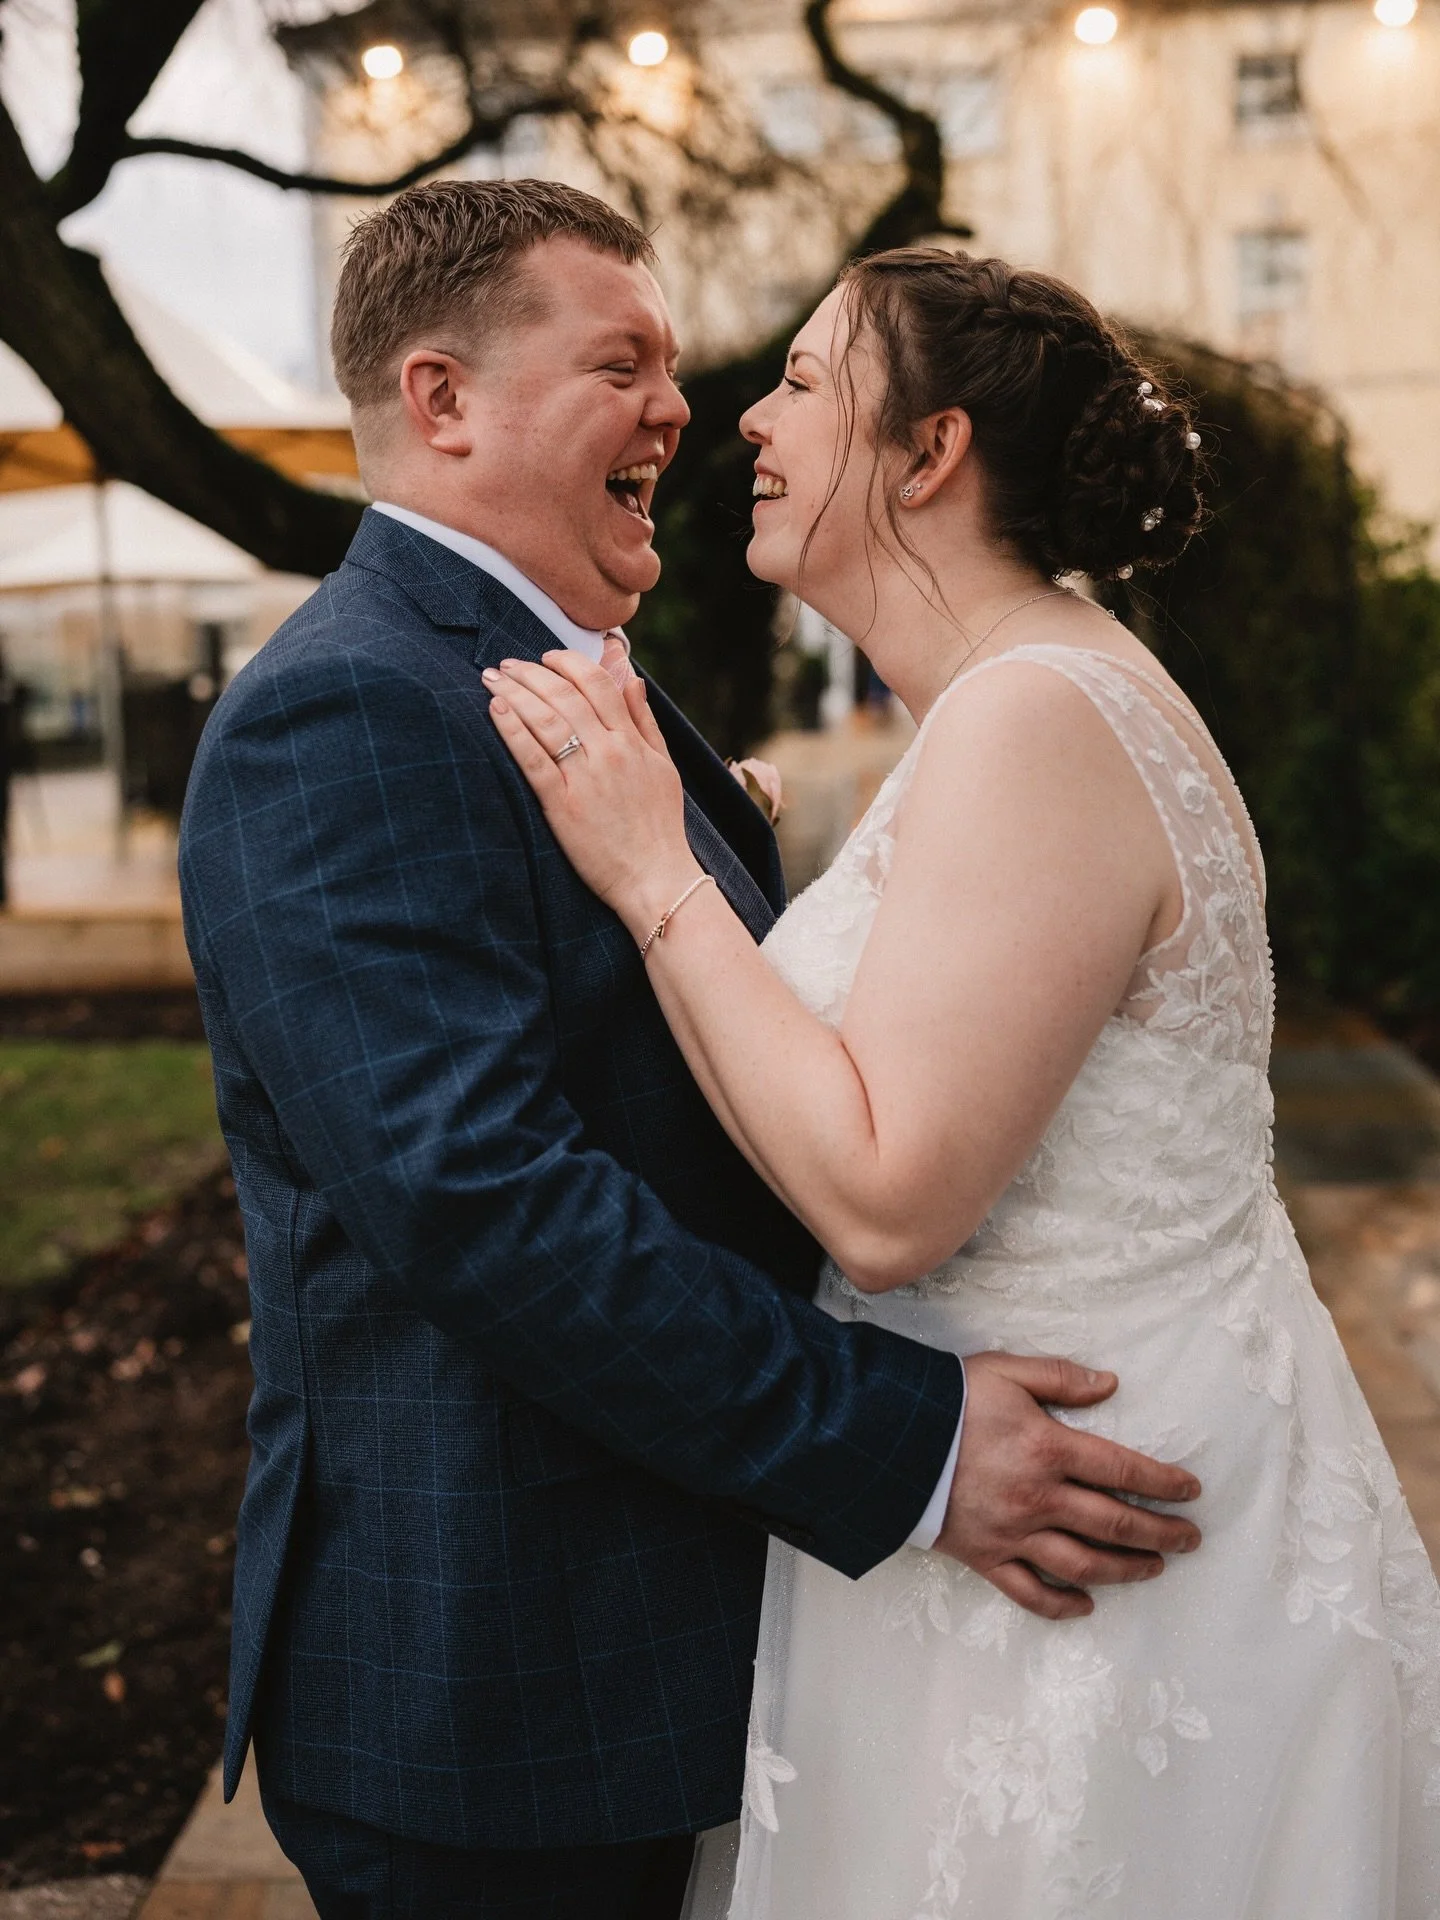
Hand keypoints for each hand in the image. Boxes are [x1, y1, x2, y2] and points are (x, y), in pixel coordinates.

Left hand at [485, 652, 700, 937]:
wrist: (656, 880)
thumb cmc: (659, 827)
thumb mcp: (663, 766)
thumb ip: (644, 720)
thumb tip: (632, 677)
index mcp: (632, 742)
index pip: (597, 684)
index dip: (567, 662)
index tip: (545, 658)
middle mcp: (609, 753)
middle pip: (564, 696)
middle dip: (531, 672)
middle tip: (507, 663)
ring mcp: (585, 779)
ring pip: (545, 720)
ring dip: (514, 693)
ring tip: (491, 678)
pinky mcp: (562, 807)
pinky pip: (532, 760)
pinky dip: (512, 731)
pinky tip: (495, 710)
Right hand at [933, 1352, 1202, 1621]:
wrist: (888, 1439)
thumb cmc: (949, 1401)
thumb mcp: (1006, 1372)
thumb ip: (1061, 1378)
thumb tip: (1110, 1384)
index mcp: (1049, 1449)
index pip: (1124, 1471)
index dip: (1163, 1482)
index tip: (1191, 1491)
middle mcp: (1039, 1498)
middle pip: (1115, 1524)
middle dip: (1161, 1532)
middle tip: (1191, 1537)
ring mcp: (1013, 1534)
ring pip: (1083, 1563)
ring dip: (1126, 1570)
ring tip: (1155, 1567)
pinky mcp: (986, 1558)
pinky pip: (1030, 1592)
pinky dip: (1061, 1604)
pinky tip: (1086, 1605)